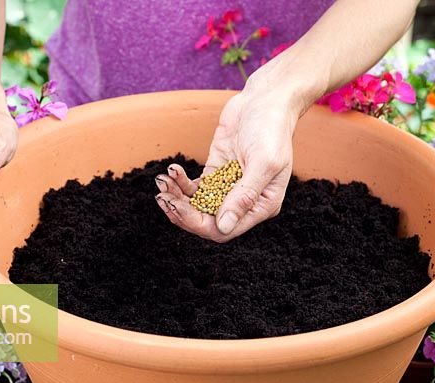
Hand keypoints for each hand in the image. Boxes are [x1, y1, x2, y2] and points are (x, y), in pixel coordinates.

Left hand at [154, 87, 298, 242]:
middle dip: (182, 212)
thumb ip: (244, 197)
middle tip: (163, 196)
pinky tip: (171, 171)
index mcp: (261, 206)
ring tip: (162, 181)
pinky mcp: (216, 172)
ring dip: (177, 198)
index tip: (178, 207)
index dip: (199, 224)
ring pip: (198, 206)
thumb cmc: (272, 130)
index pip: (225, 229)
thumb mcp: (263, 164)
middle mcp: (244, 202)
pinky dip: (180, 182)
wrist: (266, 100)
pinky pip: (195, 187)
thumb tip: (224, 226)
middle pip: (208, 221)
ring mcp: (229, 187)